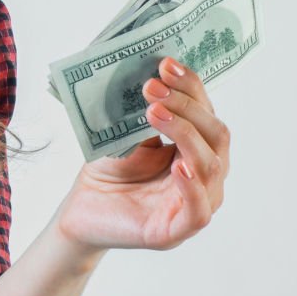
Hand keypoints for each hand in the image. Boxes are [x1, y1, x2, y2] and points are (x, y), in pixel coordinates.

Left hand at [52, 56, 230, 252]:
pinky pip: (199, 211)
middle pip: (216, 136)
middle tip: (152, 88)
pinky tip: (179, 166)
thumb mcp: (126, 136)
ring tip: (155, 113)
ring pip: (211, 167)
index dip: (191, 87)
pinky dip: (193, 186)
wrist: (80, 211)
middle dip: (187, 106)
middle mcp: (203, 175)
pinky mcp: (176, 231)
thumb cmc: (108, 173)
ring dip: (185, 134)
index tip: (166, 64)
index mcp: (194, 148)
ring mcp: (193, 204)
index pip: (206, 113)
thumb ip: (145, 113)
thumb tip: (152, 73)